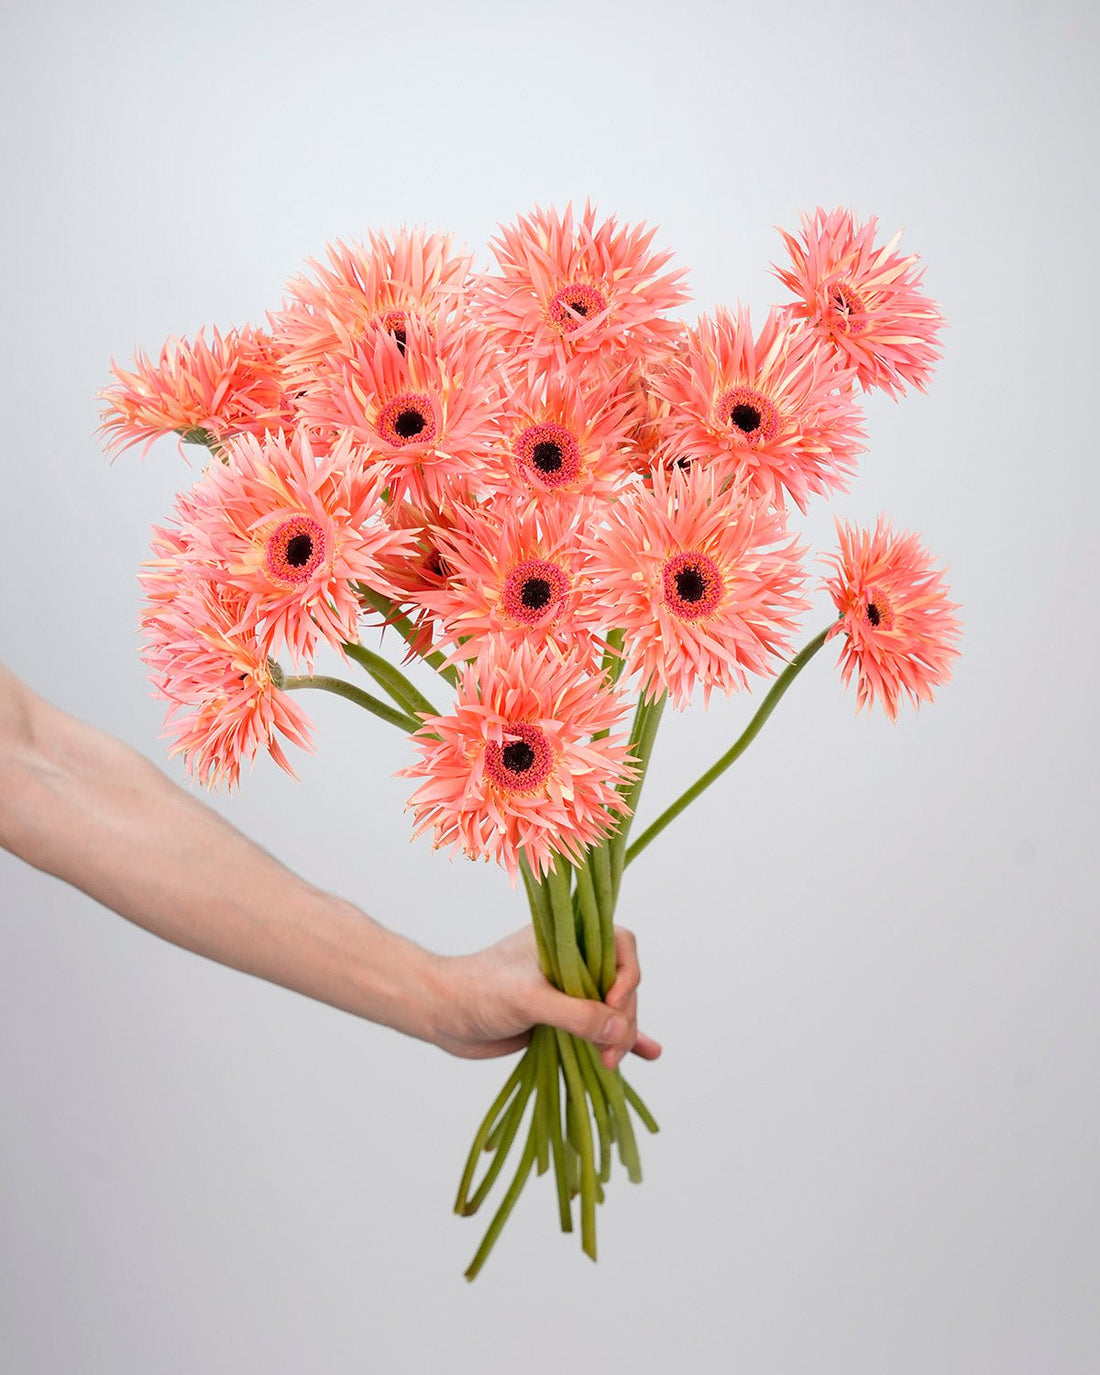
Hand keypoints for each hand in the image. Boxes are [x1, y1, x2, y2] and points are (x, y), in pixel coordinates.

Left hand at [430, 925, 661, 1069]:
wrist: (442, 1014)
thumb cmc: (477, 991)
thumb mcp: (528, 999)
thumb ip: (575, 1013)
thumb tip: (619, 1029)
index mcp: (566, 939)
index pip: (618, 945)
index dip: (626, 975)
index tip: (612, 1006)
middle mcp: (572, 962)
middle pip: (621, 984)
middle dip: (622, 1018)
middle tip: (608, 1052)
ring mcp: (568, 991)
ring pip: (613, 1010)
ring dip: (621, 1035)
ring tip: (612, 1063)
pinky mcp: (562, 1019)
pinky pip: (599, 1028)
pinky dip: (620, 1039)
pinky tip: (646, 1054)